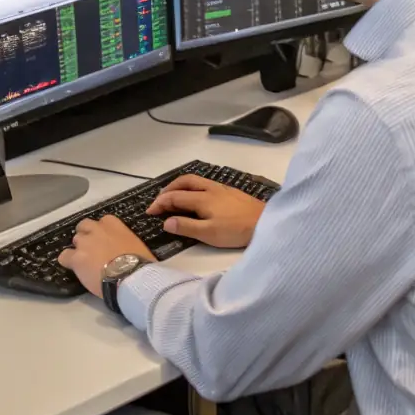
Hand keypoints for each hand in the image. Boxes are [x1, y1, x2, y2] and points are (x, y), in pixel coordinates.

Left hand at [58, 214, 156, 297]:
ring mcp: (84, 243)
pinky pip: (64, 257)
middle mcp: (96, 229)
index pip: (102, 221)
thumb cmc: (139, 261)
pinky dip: (68, 261)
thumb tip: (124, 249)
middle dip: (86, 235)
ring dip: (79, 249)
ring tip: (85, 261)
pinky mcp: (76, 259)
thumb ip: (124, 241)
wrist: (130, 276)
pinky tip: (74, 268)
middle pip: (84, 226)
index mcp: (113, 223)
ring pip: (75, 241)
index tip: (105, 241)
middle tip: (92, 249)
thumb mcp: (135, 243)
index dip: (102, 231)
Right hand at [146, 175, 264, 248]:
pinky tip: (196, 196)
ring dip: (180, 186)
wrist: (265, 222)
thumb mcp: (209, 234)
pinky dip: (193, 187)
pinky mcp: (230, 191)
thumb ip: (186, 227)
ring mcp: (221, 188)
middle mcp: (210, 189)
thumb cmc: (236, 230)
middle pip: (184, 182)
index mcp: (202, 198)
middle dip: (168, 189)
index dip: (160, 204)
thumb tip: (166, 222)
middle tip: (158, 200)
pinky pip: (205, 183)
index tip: (149, 212)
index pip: (175, 197)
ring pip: (195, 180)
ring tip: (173, 195)